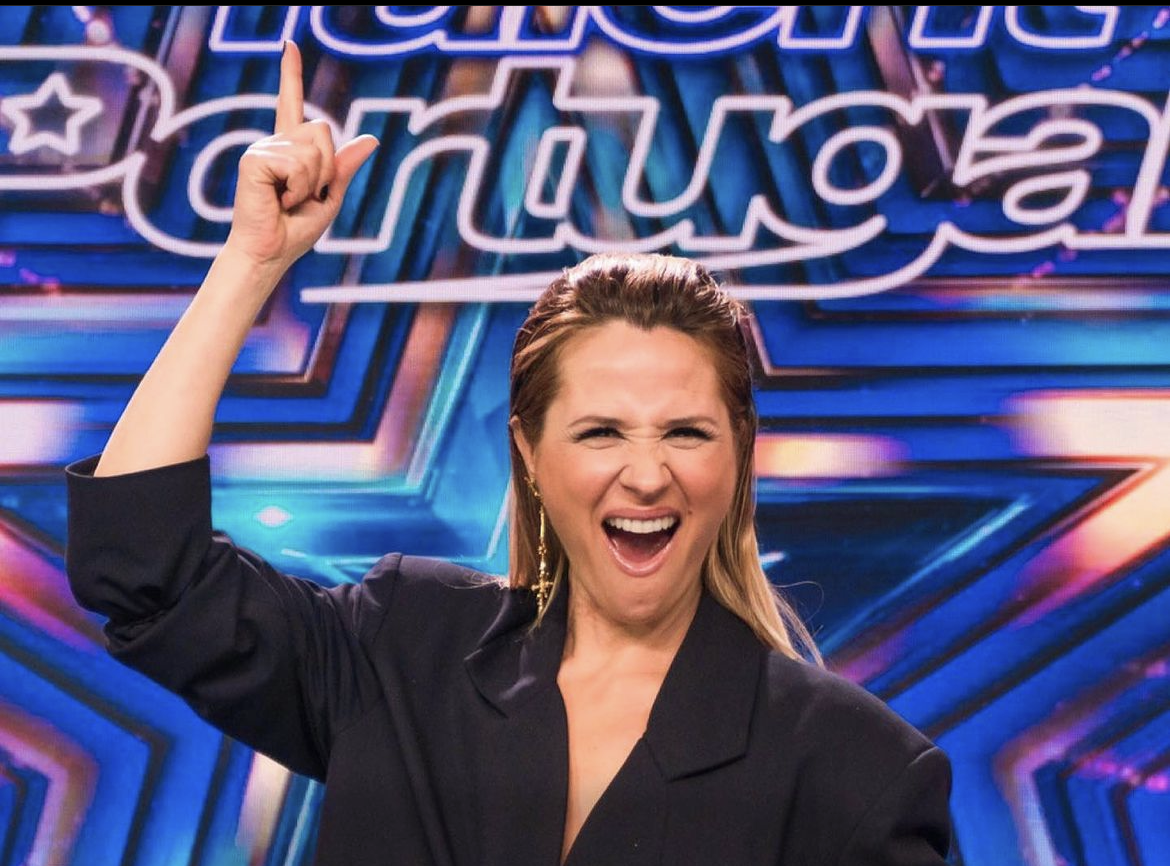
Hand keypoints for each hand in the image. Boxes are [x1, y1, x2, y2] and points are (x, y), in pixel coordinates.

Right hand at [225, 41, 378, 272]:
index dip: (291, 74)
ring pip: (314, 150)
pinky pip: (299, 165)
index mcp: (290, 150)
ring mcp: (262, 148)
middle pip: (322, 130)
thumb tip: (372, 140)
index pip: (292, 105)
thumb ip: (345, 167)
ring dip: (313, 183)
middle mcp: (274, 143)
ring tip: (289, 199)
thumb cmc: (295, 230)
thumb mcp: (331, 197)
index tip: (289, 45)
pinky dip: (299, 188)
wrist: (271, 252)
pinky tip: (279, 199)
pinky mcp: (255, 159)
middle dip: (326, 168)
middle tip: (303, 196)